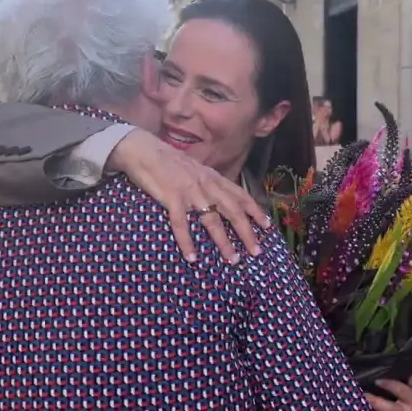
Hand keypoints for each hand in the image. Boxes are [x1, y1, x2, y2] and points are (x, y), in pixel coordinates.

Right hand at [108, 130, 270, 263]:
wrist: (144, 150)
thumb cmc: (168, 162)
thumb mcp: (195, 170)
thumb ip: (208, 184)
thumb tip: (220, 200)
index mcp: (213, 178)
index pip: (240, 195)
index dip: (255, 211)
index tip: (267, 227)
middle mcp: (206, 184)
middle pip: (232, 211)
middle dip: (246, 232)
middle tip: (256, 252)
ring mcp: (189, 191)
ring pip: (211, 220)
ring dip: (223, 242)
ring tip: (232, 259)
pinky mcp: (171, 198)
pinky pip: (181, 224)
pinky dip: (187, 242)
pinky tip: (192, 257)